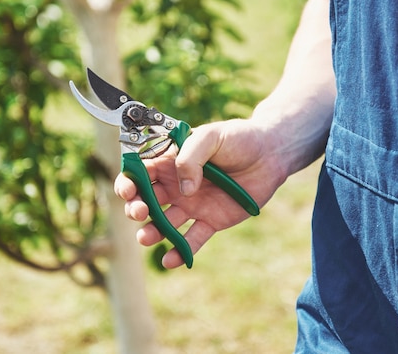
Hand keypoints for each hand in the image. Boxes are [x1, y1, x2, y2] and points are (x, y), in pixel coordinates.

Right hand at [114, 119, 286, 267]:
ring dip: (151, 232)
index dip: (128, 183)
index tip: (127, 191)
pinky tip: (170, 261)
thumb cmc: (239, 139)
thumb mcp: (211, 137)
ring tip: (146, 237)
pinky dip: (180, 252)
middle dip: (135, 209)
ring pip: (164, 224)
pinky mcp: (211, 220)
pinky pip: (193, 239)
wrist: (270, 154)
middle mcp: (177, 185)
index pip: (140, 174)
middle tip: (138, 212)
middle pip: (145, 201)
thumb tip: (184, 190)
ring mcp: (193, 205)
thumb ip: (191, 157)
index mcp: (171, 161)